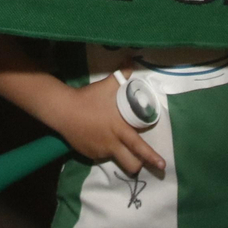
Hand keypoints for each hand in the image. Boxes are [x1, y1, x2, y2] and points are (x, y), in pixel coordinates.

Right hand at [47, 69, 163, 175]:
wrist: (63, 110)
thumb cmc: (89, 98)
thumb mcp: (107, 85)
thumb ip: (122, 75)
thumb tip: (132, 60)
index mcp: (120, 129)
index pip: (140, 147)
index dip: (152, 157)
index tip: (163, 165)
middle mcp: (112, 144)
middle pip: (131, 165)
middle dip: (139, 166)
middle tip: (142, 162)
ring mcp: (100, 151)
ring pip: (117, 161)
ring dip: (122, 157)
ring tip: (119, 148)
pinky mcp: (90, 154)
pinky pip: (102, 156)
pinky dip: (105, 150)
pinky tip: (99, 139)